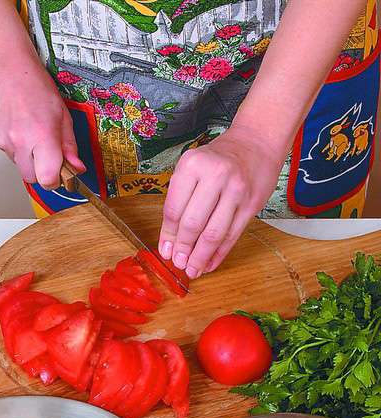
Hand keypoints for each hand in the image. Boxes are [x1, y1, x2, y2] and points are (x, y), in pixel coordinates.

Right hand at [0, 64, 84, 189]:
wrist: (7, 67)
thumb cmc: (35, 86)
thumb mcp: (64, 116)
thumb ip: (70, 146)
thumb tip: (77, 167)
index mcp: (42, 137)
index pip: (48, 180)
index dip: (57, 181)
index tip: (63, 174)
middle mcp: (20, 142)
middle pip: (34, 179)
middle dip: (44, 172)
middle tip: (51, 156)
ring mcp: (4, 141)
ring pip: (21, 167)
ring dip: (31, 159)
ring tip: (35, 136)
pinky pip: (10, 154)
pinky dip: (19, 148)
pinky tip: (23, 130)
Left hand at [158, 125, 286, 277]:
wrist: (257, 142)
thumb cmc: (219, 157)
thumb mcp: (192, 166)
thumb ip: (180, 198)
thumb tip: (170, 239)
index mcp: (192, 165)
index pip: (174, 209)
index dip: (168, 235)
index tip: (165, 251)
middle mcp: (215, 176)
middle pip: (193, 224)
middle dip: (183, 249)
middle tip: (178, 264)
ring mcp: (236, 191)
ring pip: (214, 234)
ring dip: (201, 257)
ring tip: (193, 269)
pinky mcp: (251, 205)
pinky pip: (232, 235)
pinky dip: (219, 253)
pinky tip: (210, 263)